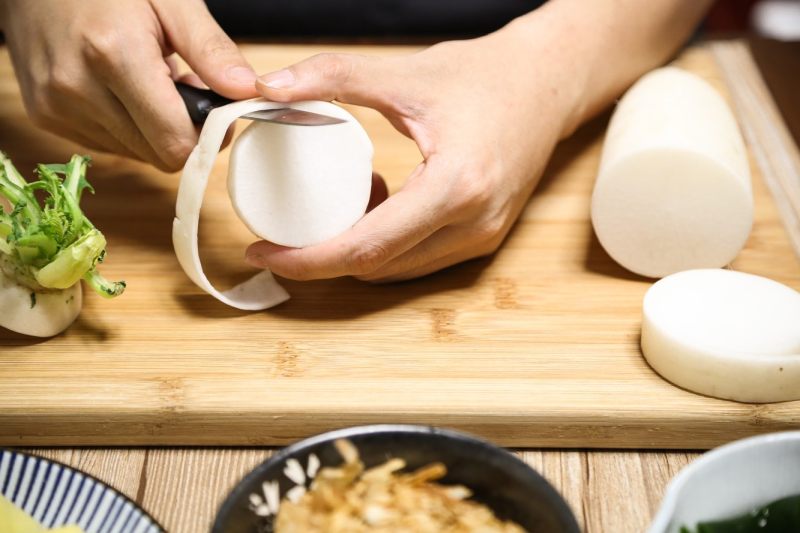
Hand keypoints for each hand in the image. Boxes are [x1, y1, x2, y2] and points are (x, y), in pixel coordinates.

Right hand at [0, 0, 256, 169]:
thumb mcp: (172, 0)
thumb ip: (211, 50)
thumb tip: (248, 93)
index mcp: (112, 54)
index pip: (174, 143)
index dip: (206, 135)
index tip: (215, 109)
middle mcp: (76, 88)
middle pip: (156, 155)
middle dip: (181, 129)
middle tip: (182, 86)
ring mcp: (54, 106)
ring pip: (134, 154)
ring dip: (151, 128)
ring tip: (147, 80)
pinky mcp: (43, 115)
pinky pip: (106, 144)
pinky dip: (124, 125)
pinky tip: (120, 88)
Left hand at [245, 25, 579, 281]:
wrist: (547, 84)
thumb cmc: (485, 77)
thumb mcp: (405, 74)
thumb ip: (334, 77)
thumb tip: (269, 88)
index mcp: (456, 186)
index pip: (367, 248)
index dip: (307, 259)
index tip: (265, 252)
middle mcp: (474, 223)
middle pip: (377, 268)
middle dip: (324, 255)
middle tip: (291, 223)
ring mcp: (483, 237)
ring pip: (397, 270)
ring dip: (357, 249)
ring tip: (347, 197)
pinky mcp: (485, 239)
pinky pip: (419, 260)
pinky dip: (386, 244)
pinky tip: (379, 202)